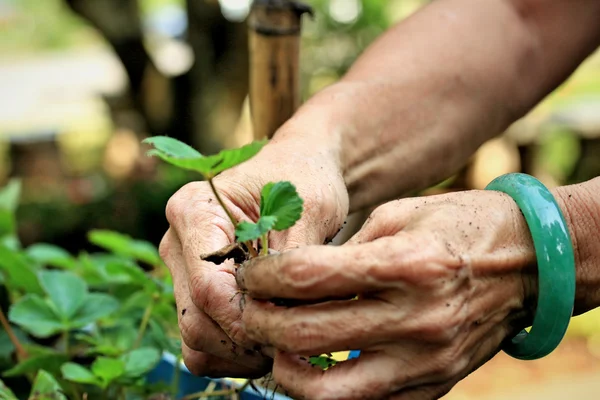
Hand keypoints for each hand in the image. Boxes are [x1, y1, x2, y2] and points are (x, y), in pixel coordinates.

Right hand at [159, 134, 348, 376]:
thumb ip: (293, 261)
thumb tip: (286, 318)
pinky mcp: (195, 291)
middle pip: (195, 320)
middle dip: (245, 342)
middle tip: (295, 342)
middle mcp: (178, 243)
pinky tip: (268, 339)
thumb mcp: (310, 208)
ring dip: (239, 353)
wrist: (296, 169)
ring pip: (194, 339)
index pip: (208, 289)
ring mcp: (182, 270)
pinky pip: (201, 343)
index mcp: (195, 211)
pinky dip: (232, 353)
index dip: (247, 321)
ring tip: (284, 341)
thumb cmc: (303, 179)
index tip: (288, 329)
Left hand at [237, 190, 537, 398]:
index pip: (308, 276)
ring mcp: (426, 361)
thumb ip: (346, 251)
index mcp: (406, 264)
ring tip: (276, 346)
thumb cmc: (460, 225)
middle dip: (261, 321)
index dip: (264, 275)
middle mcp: (416, 319)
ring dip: (287, 371)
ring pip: (330, 392)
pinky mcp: (434, 385)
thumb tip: (294, 279)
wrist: (529, 262)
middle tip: (248, 309)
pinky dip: (330, 390)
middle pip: (307, 333)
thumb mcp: (400, 216)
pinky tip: (317, 365)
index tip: (249, 273)